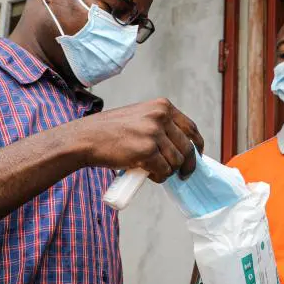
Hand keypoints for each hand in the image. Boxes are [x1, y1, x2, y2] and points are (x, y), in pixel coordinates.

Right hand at [71, 98, 203, 181]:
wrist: (85, 138)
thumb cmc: (110, 131)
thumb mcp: (140, 117)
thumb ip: (161, 126)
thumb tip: (182, 146)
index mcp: (162, 106)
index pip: (191, 128)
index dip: (197, 145)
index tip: (198, 156)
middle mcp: (160, 116)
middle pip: (187, 147)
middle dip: (185, 164)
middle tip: (181, 174)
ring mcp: (154, 133)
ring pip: (176, 161)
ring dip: (167, 171)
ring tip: (154, 171)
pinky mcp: (146, 150)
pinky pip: (164, 170)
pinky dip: (159, 177)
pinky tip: (149, 175)